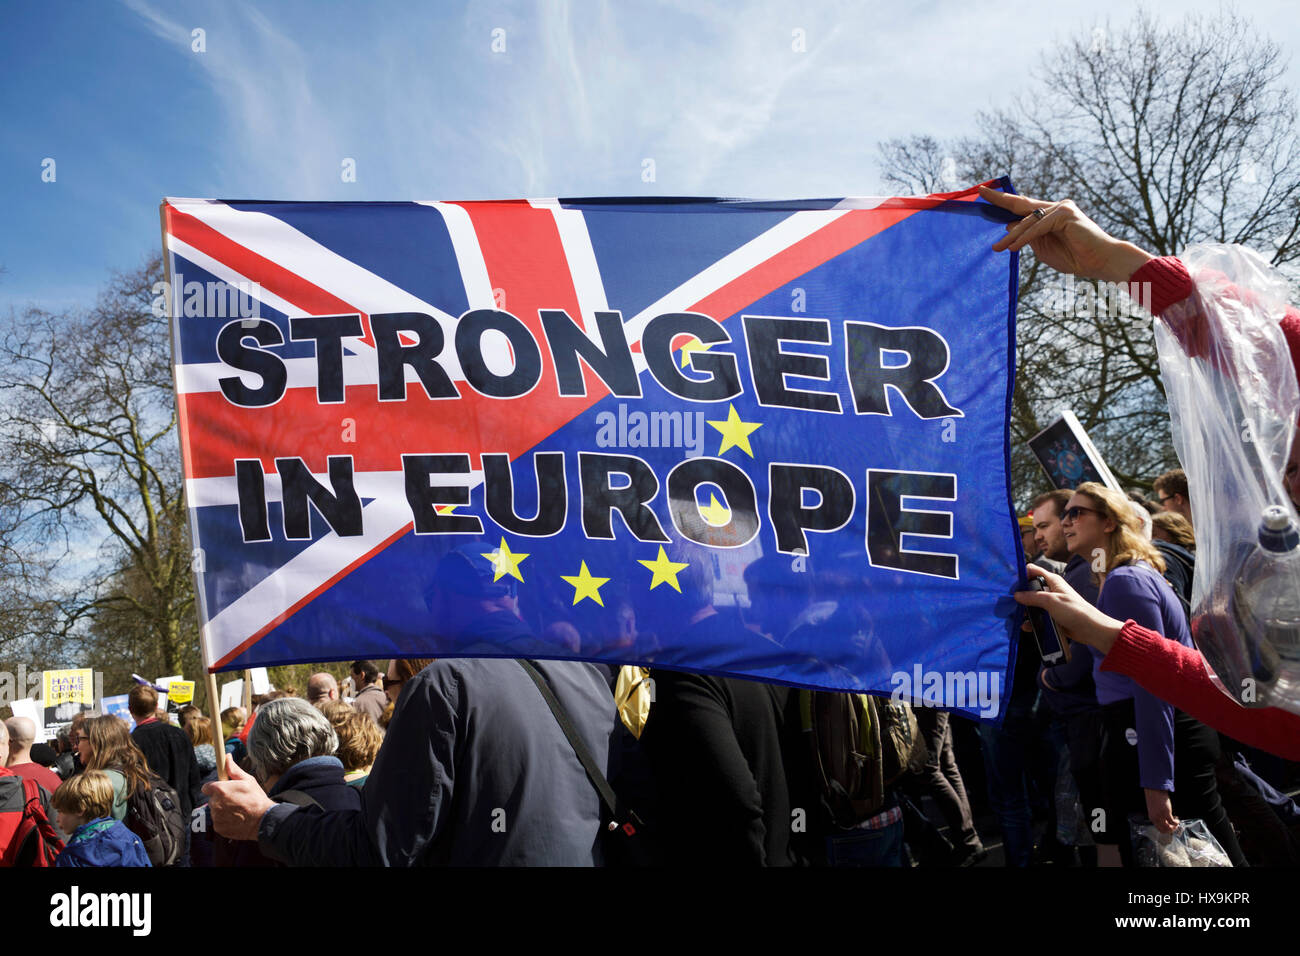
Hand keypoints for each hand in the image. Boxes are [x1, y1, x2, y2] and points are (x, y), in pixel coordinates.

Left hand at [203, 754, 273, 840]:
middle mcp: (215, 803)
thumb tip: (227, 757)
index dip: (214, 787)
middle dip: (220, 798)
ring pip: (215, 810)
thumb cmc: (256, 798)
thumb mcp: (247, 780)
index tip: (222, 788)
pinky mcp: (218, 828)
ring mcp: (215, 817)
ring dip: (223, 809)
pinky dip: (225, 820)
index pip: (206, 787)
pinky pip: (218, 821)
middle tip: (235, 799)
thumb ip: (233, 769)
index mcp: (220, 789)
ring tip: (238, 809)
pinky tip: (236, 818)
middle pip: (212, 799)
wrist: (262, 820)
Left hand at [978, 186, 1151, 283]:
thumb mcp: (1042, 248)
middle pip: (1022, 204)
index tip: (984, 194)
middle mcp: (1054, 207)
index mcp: (1048, 215)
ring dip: (1012, 236)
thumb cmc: (1073, 257)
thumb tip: (1008, 227)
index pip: (1022, 207)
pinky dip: (1025, 237)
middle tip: (981, 193)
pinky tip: (1013, 247)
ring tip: (998, 248)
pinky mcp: (1065, 213)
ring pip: (1028, 221)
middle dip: (1001, 199)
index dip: (1003, 201)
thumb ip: (1027, 237)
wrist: (1099, 262)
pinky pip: (1038, 227)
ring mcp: (1061, 208)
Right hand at [1014, 564, 1124, 653]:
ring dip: (1024, 610)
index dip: (1022, 574)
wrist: (1091, 630)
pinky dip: (1031, 621)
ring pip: (1032, 604)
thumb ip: (1032, 597)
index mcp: (1052, 581)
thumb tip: (1016, 595)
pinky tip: (1025, 626)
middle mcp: (1050, 591)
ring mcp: (1050, 605)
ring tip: (1014, 616)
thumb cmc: (1074, 611)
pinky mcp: (1051, 617)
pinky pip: (1037, 617)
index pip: (1033, 571)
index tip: (1010, 582)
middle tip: (1008, 601)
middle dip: (1020, 595)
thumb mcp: (1051, 601)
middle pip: (1030, 589)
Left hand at [1144, 788, 1178, 833]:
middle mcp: (1155, 818)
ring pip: (1169, 828)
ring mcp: (1161, 816)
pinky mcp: (1166, 812)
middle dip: (1171, 829)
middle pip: (1164, 830)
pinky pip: (1172, 822)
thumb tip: (1166, 820)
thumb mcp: (1154, 810)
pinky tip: (1177, 819)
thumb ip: (1158, 816)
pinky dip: (1176, 822)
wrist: (1154, 791)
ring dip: (1174, 827)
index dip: (1167, 829)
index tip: (1171, 825)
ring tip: (1177, 822)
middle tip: (1175, 825)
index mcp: (1152, 818)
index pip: (1160, 829)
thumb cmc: (1154, 798)